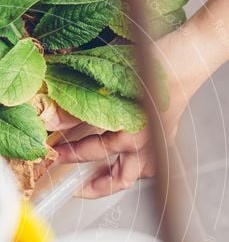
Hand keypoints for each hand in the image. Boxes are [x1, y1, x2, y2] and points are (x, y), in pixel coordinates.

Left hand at [52, 0, 228, 197]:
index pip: (91, 152)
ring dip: (115, 179)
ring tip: (94, 179)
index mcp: (133, 135)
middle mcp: (147, 146)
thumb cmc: (156, 62)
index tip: (52, 155)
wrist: (190, 54)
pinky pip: (148, 163)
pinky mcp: (165, 136)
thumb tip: (51, 121)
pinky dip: (131, 166)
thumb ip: (77, 106)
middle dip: (93, 186)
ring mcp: (159, 144)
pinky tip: (119, 161)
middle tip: (72, 185)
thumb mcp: (109, 81)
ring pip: (135, 176)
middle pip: (118, 180)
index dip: (68, 154)